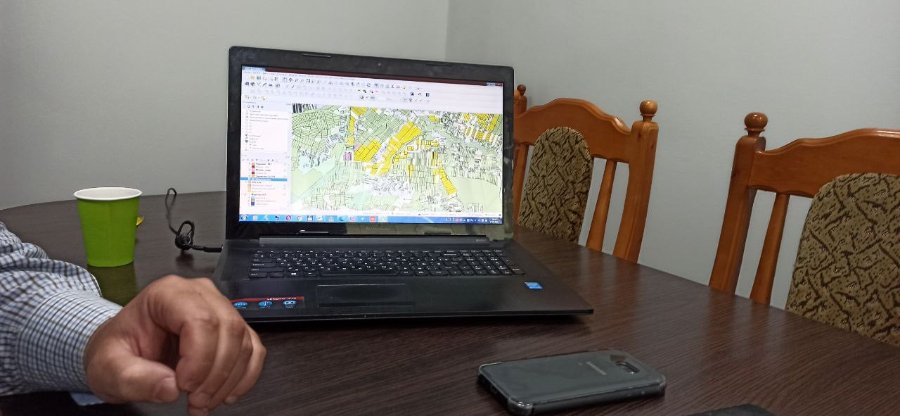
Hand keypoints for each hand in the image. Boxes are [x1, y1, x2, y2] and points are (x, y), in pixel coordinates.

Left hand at [84, 275, 265, 414]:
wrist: (124, 352)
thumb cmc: (118, 351)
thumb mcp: (109, 368)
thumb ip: (135, 378)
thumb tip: (169, 387)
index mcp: (167, 294)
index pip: (200, 319)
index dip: (199, 358)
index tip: (183, 385)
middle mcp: (198, 295)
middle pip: (228, 329)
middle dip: (216, 373)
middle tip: (195, 400)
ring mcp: (219, 309)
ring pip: (243, 341)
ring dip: (229, 379)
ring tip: (204, 401)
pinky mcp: (231, 329)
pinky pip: (253, 349)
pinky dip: (245, 376)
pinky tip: (226, 392)